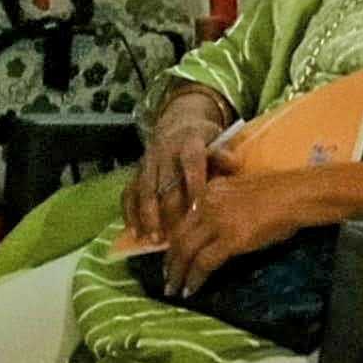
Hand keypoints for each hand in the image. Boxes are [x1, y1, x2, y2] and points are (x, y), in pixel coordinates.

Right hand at [124, 96, 228, 243]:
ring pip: (144, 190)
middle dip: (169, 211)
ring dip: (148, 216)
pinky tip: (135, 233)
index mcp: (189, 142)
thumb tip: (233, 166)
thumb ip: (224, 156)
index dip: (193, 184)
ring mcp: (148, 162)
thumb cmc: (203, 141)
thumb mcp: (218, 140)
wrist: (178, 123)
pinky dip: (130, 214)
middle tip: (176, 237)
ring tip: (154, 239)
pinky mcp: (136, 172)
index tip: (197, 210)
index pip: (191, 161)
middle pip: (165, 182)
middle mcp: (165, 151)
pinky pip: (128, 193)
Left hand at [164, 170, 313, 296]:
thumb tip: (214, 228)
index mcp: (210, 191)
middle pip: (179, 236)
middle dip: (170, 260)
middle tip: (167, 278)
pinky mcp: (231, 240)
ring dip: (177, 273)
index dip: (174, 241)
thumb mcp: (241, 190)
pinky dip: (195, 278)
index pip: (183, 219)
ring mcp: (218, 222)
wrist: (296, 195)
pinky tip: (191, 290)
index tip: (172, 256)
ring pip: (186, 251)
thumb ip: (223, 204)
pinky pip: (204, 263)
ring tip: (174, 289)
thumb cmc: (280, 193)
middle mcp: (208, 204)